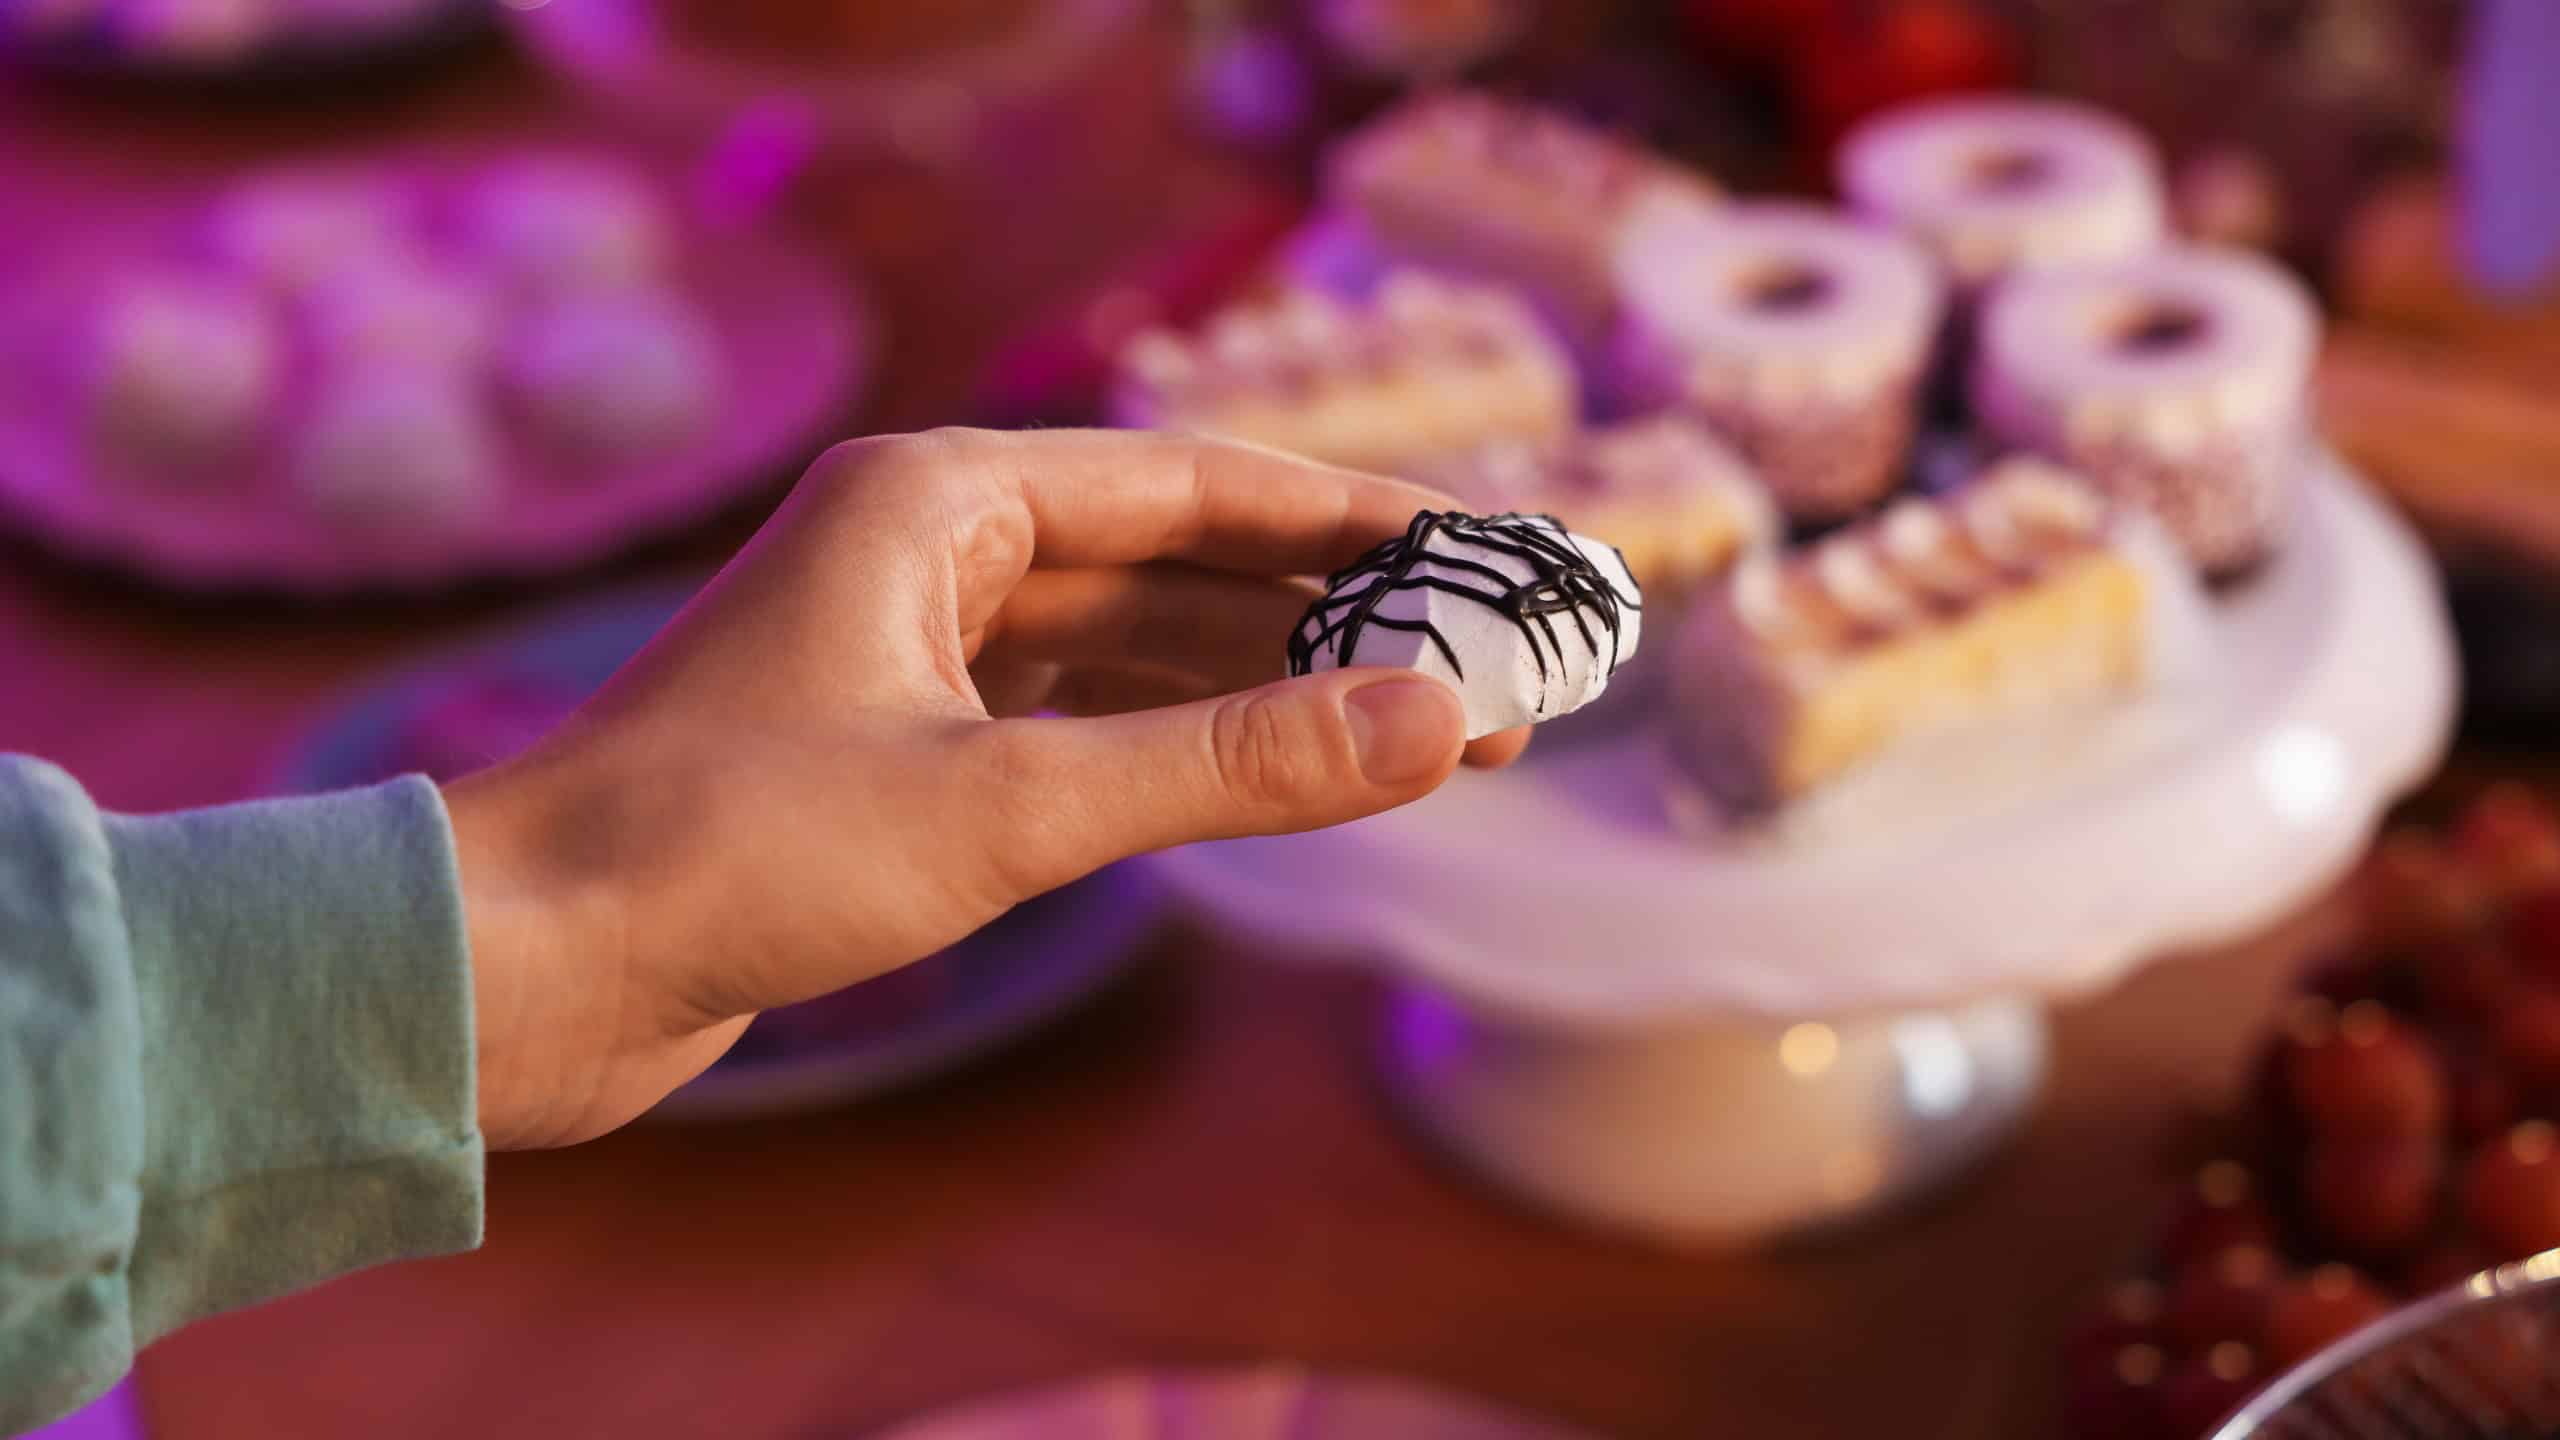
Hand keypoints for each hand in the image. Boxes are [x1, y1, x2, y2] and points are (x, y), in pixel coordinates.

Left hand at [444, 428, 1526, 1148]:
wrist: (532, 967)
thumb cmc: (729, 854)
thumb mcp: (1010, 804)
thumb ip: (1231, 762)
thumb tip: (1440, 724)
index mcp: (938, 495)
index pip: (1196, 482)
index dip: (1355, 519)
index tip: (1484, 548)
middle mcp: (928, 546)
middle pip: (1179, 561)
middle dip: (1334, 617)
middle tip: (1489, 666)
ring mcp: (912, 645)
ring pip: (1135, 648)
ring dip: (1269, 688)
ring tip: (1424, 734)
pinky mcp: (899, 744)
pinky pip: (1080, 717)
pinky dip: (1180, 744)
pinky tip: (1276, 774)